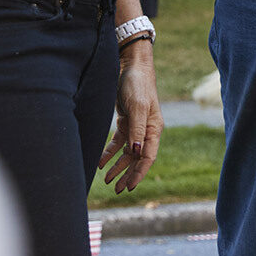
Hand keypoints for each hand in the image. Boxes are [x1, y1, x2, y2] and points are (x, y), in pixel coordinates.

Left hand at [100, 43, 161, 193]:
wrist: (130, 66)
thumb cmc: (137, 84)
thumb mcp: (136, 106)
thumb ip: (137, 130)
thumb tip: (136, 153)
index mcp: (154, 128)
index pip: (147, 156)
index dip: (139, 173)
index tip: (129, 187)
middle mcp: (146, 130)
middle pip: (137, 158)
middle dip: (127, 174)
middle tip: (117, 190)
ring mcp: (136, 126)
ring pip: (127, 152)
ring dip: (117, 166)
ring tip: (107, 180)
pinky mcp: (126, 121)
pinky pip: (118, 142)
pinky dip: (110, 152)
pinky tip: (101, 162)